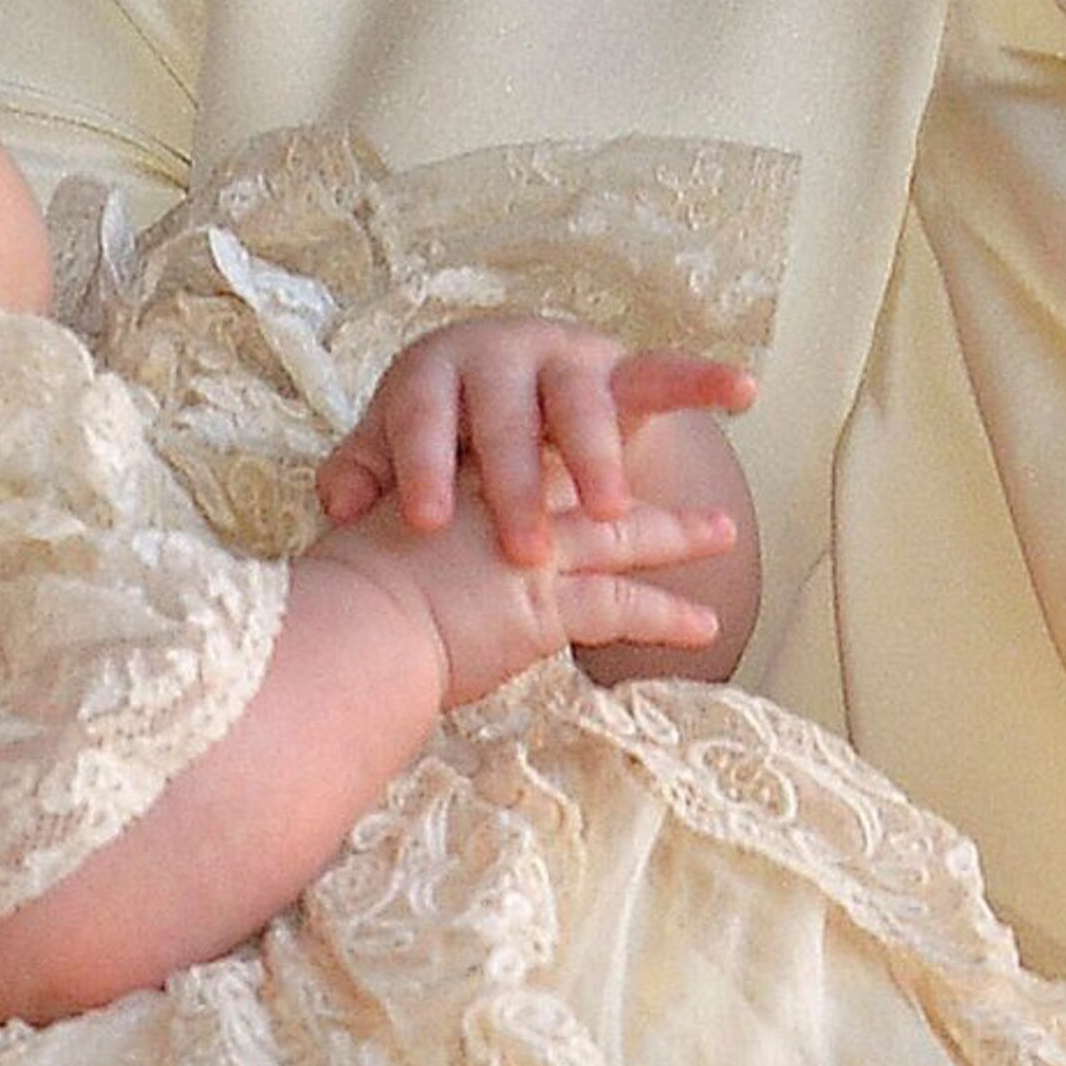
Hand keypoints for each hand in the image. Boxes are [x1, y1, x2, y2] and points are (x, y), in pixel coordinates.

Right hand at [308, 472, 735, 716]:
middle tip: (684, 486)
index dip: (573, 438)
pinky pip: (624, 606)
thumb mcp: (367, 536)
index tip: (600, 440)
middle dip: (639, 481)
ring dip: (677, 535)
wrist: (349, 621)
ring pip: (622, 533)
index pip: (528, 442)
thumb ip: (384, 515)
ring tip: (722, 533)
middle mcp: (504, 497)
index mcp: (462, 471)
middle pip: (588, 480)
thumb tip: (365, 518)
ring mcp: (533, 545)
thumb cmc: (342, 591)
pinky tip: (702, 628)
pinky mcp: (549, 599)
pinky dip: (667, 616)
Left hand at [318, 315, 755, 560]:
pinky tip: (741, 391)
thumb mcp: (391, 445)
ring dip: (596, 456)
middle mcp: (499, 355)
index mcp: (432, 373)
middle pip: (507, 418)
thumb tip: (338, 509)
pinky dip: (701, 380)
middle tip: (525, 550)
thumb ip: (361, 473)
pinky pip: (664, 372)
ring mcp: (563, 358)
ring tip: (609, 510)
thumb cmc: (439, 426)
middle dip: (517, 485)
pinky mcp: (618, 367)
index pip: (423, 418)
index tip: (429, 523)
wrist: (501, 373)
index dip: (423, 467)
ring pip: (582, 403)